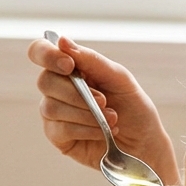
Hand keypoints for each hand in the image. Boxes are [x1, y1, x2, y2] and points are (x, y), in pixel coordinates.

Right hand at [28, 35, 177, 185]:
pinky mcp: (58, 137)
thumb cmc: (133, 107)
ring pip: (51, 107)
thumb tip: (62, 41)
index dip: (48, 55)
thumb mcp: (119, 78)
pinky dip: (85, 129)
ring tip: (111, 119)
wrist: (144, 143)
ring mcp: (55, 114)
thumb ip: (91, 60)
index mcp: (70, 68)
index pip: (41, 52)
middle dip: (76, 92)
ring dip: (85, 113)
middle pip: (45, 81)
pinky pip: (60, 129)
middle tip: (104, 100)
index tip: (70, 65)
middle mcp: (57, 88)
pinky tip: (103, 132)